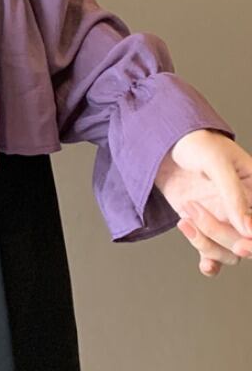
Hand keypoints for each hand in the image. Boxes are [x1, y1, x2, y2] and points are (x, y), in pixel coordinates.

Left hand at [154, 128, 251, 275]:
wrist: (164, 142)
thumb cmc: (194, 142)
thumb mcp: (216, 162)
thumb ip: (233, 194)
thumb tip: (249, 230)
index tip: (245, 238)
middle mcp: (243, 209)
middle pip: (248, 241)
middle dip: (230, 239)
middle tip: (203, 218)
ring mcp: (223, 219)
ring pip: (230, 252)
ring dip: (208, 242)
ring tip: (186, 215)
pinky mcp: (203, 226)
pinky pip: (213, 254)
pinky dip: (210, 263)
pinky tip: (204, 264)